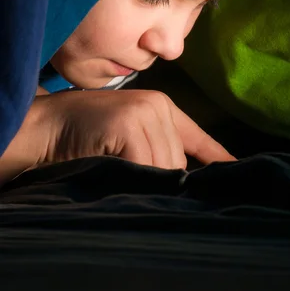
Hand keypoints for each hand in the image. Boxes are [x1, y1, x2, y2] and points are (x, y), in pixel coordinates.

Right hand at [0, 89, 234, 184]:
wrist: (50, 124)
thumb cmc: (88, 135)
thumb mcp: (129, 137)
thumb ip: (155, 150)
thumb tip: (183, 181)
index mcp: (162, 107)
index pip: (198, 136)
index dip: (217, 156)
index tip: (237, 170)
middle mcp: (158, 106)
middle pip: (178, 161)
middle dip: (165, 181)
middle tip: (140, 184)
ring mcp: (144, 112)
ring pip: (164, 166)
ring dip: (148, 182)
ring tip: (122, 176)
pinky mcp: (129, 123)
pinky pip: (144, 166)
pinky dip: (134, 177)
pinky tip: (115, 171)